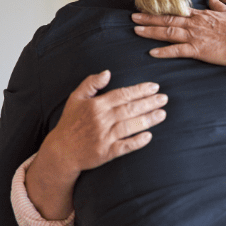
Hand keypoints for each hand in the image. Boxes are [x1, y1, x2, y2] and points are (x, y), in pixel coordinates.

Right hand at [38, 70, 166, 177]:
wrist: (61, 151)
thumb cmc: (71, 122)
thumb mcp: (76, 99)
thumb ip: (90, 83)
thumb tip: (107, 72)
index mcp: (95, 105)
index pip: (122, 95)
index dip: (139, 90)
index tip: (155, 87)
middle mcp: (101, 120)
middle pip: (129, 109)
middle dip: (149, 103)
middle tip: (164, 98)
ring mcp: (103, 137)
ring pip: (129, 126)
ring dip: (147, 120)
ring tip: (162, 114)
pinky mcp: (105, 153)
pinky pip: (124, 147)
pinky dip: (136, 142)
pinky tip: (149, 137)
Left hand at [132, 0, 225, 66]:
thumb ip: (219, 6)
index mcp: (202, 16)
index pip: (178, 11)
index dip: (162, 10)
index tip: (150, 8)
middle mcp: (195, 24)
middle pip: (168, 19)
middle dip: (149, 18)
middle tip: (133, 17)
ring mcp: (195, 37)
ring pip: (168, 32)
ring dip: (151, 31)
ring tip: (136, 30)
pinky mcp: (198, 50)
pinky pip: (177, 51)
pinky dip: (164, 52)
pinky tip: (152, 52)